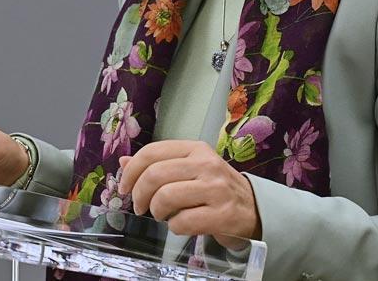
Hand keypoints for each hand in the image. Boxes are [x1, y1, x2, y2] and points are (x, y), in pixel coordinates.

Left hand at [117, 140, 260, 247]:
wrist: (253, 209)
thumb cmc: (216, 188)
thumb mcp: (190, 169)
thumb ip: (159, 164)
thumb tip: (124, 162)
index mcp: (196, 149)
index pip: (152, 152)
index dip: (131, 171)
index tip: (124, 188)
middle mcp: (207, 164)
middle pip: (154, 175)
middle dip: (139, 195)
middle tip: (141, 206)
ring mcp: (216, 189)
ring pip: (166, 198)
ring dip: (157, 212)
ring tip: (162, 215)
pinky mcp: (222, 214)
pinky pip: (182, 222)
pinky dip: (174, 228)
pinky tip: (181, 225)